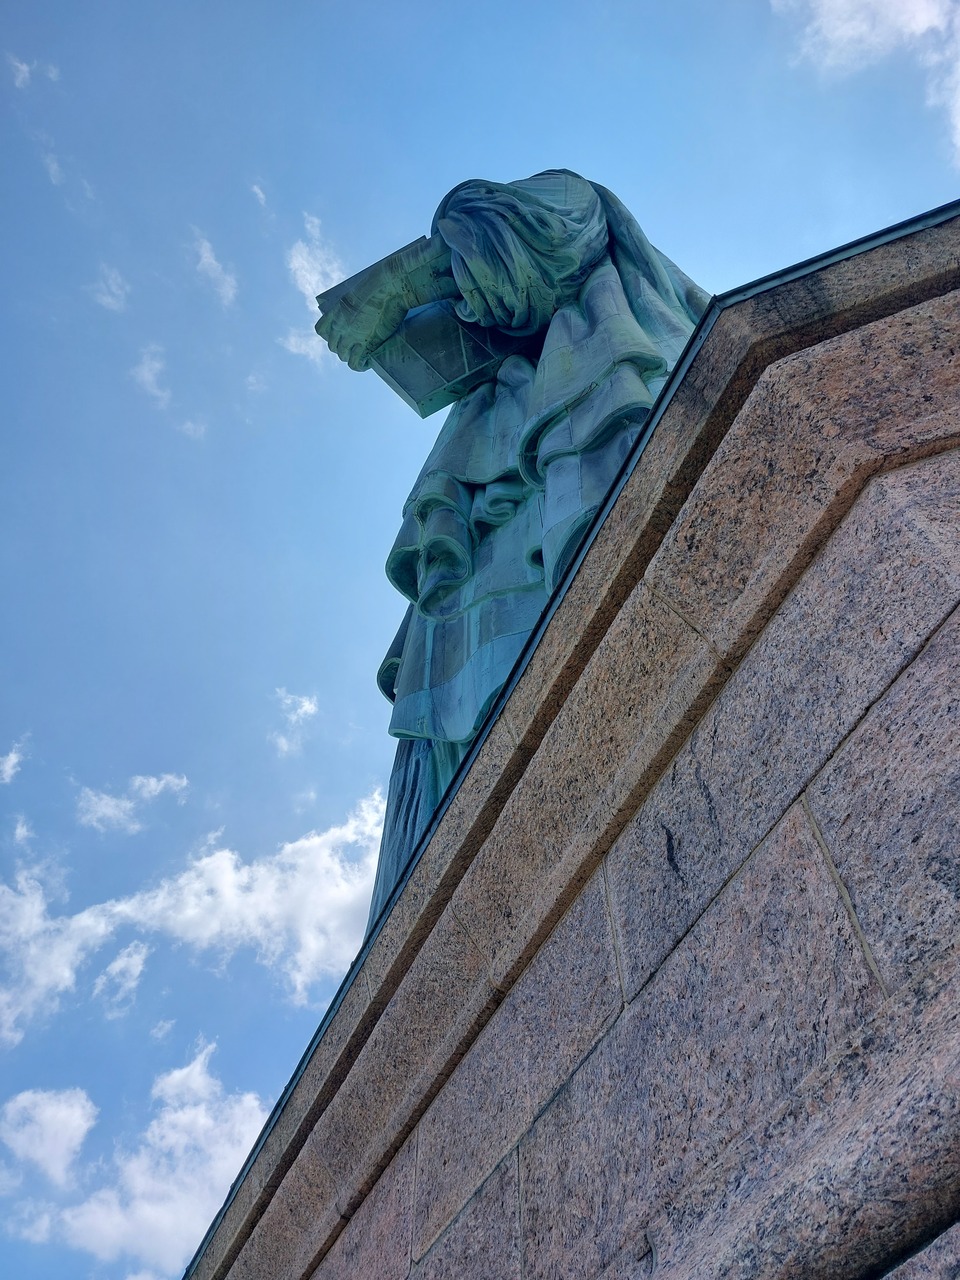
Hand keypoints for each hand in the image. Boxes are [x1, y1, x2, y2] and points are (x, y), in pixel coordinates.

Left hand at [316, 235, 457, 371]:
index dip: (330, 335)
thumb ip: (357, 304)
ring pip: (343, 356)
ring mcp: (350, 336)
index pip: (321, 330)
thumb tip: (364, 308)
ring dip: (351, 357)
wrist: (389, 285)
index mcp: (336, 311)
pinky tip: (367, 363)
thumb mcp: (360, 291)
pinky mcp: (364, 345)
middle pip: (333, 346)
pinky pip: (355, 364)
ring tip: (362, 356)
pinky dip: (360, 365)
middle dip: (342, 348)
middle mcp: (339, 325)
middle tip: (355, 348)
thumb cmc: (380, 283)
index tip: (340, 335)